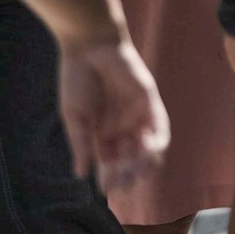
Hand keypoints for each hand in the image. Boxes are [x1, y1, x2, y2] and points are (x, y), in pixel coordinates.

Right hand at [59, 37, 169, 189]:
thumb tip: (81, 174)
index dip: (110, 178)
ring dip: (143, 164)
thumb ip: (81, 144)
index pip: (111, 165)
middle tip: (120, 182)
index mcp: (103, 136)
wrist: (89, 46)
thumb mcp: (75, 117)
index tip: (104, 188)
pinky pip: (159, 129)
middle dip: (127, 175)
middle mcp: (123, 130)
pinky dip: (155, 143)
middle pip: (132, 162)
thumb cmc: (77, 79)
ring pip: (149, 150)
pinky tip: (145, 150)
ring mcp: (138, 117)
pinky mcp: (150, 103)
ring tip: (132, 170)